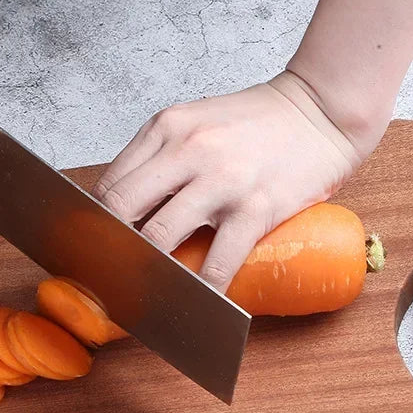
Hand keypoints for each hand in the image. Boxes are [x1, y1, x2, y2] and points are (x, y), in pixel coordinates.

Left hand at [93, 71, 381, 292]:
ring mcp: (223, 179)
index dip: (92, 224)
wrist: (322, 110)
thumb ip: (158, 157)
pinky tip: (194, 302)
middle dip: (107, 249)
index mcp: (165, 128)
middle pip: (122, 210)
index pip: (109, 184)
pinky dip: (202, 289)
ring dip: (144, 271)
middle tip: (104, 278)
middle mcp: (188, 150)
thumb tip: (119, 207)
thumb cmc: (254, 123)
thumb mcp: (194, 122)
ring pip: (160, 237)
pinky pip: (218, 261)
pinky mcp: (256, 207)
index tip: (90, 251)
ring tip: (139, 292)